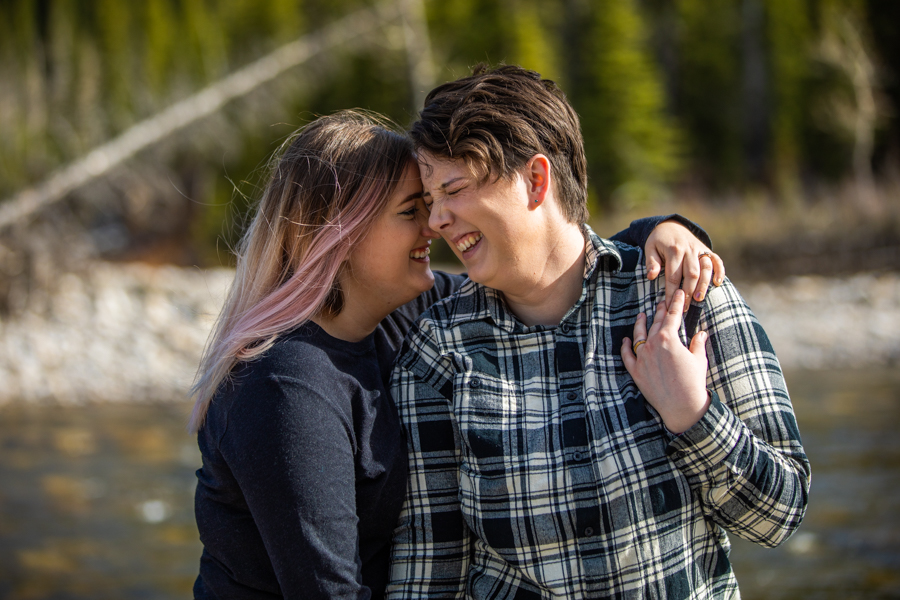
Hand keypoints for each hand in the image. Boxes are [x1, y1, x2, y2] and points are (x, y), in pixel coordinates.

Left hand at [621, 290, 710, 433]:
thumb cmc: (694, 383)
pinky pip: (627, 356)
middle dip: (660, 311)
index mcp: (669, 339)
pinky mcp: (636, 371)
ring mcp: (642, 358)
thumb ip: (698, 343)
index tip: (677, 294)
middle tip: (662, 302)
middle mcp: (653, 345)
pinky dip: (626, 347)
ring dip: (640, 324)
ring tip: (642, 316)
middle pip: (656, 324)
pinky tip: (626, 340)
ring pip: (639, 336)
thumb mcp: (699, 360)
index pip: (672, 316)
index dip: (675, 303)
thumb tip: (701, 333)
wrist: (682, 407)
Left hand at [645, 220, 724, 309]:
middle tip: (685, 308)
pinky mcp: (706, 249)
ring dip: (703, 285)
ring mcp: (699, 249)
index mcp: (673, 251)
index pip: (673, 276)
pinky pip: (716, 260)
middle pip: (691, 274)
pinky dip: (719, 271)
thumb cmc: (658, 241)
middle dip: (688, 292)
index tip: (669, 306)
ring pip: (705, 269)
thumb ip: (651, 262)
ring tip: (699, 299)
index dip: (672, 292)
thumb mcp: (649, 248)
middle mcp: (688, 250)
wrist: (670, 225)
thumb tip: (651, 276)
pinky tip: (718, 283)